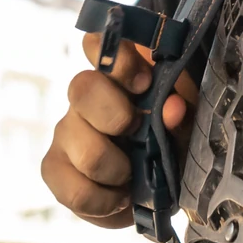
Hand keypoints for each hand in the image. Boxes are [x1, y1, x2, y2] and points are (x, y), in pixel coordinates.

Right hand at [42, 32, 200, 227]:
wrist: (159, 189)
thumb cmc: (172, 140)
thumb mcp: (187, 123)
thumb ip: (182, 113)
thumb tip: (173, 108)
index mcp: (117, 73)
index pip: (98, 43)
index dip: (116, 58)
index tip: (145, 81)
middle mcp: (85, 95)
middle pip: (81, 87)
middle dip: (114, 114)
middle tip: (138, 131)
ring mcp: (66, 131)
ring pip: (81, 144)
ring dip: (115, 166)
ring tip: (132, 176)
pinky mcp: (55, 168)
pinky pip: (72, 188)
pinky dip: (103, 200)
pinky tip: (119, 197)